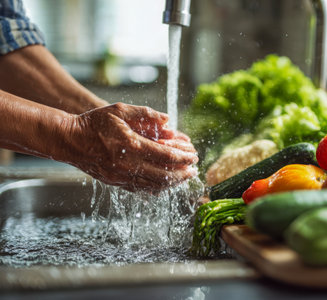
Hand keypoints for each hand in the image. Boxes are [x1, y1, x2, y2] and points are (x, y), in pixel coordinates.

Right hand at [63, 103, 197, 191]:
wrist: (70, 141)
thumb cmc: (94, 123)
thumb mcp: (120, 110)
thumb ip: (146, 114)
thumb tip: (168, 120)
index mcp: (132, 146)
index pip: (167, 156)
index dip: (184, 157)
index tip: (194, 155)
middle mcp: (129, 165)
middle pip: (165, 175)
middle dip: (183, 173)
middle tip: (194, 170)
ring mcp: (122, 177)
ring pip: (155, 186)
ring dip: (173, 183)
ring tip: (184, 177)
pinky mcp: (117, 183)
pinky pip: (142, 189)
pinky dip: (158, 188)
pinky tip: (165, 183)